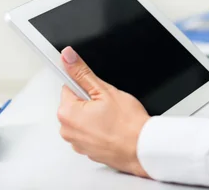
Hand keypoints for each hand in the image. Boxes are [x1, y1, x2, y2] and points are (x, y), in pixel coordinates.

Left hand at [57, 47, 149, 177]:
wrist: (141, 148)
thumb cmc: (127, 124)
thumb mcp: (105, 90)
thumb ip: (82, 73)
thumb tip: (68, 58)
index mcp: (66, 113)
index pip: (68, 87)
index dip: (86, 86)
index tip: (98, 91)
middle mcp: (67, 130)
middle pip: (75, 105)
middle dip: (90, 102)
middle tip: (108, 105)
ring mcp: (77, 143)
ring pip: (83, 120)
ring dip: (94, 117)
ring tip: (112, 118)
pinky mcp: (87, 151)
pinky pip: (90, 134)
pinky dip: (99, 130)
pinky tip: (112, 129)